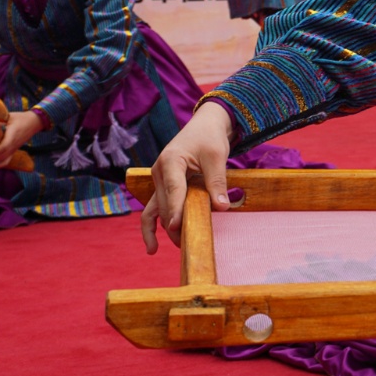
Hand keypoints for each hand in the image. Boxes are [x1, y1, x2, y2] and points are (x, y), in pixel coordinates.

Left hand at [0, 109, 43, 168]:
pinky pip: (5, 162)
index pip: (2, 148)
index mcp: (12, 136)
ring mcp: (14, 150)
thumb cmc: (21, 118)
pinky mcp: (13, 151)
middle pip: (0, 157)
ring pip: (2, 162)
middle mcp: (13, 146)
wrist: (34, 122)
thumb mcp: (8, 116)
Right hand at [141, 102, 235, 254]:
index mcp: (171, 161)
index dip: (175, 209)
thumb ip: (217, 181)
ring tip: (156, 250)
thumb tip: (222, 207)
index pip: (173, 189)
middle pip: (163, 203)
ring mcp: (158, 179)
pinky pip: (154, 207)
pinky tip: (153, 243)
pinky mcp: (163, 186)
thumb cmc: (210, 138)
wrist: (204, 126)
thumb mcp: (217, 156)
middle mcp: (159, 171)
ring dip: (156, 229)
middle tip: (186, 246)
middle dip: (172, 224)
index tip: (176, 227)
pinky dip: (153, 224)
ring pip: (154, 208)